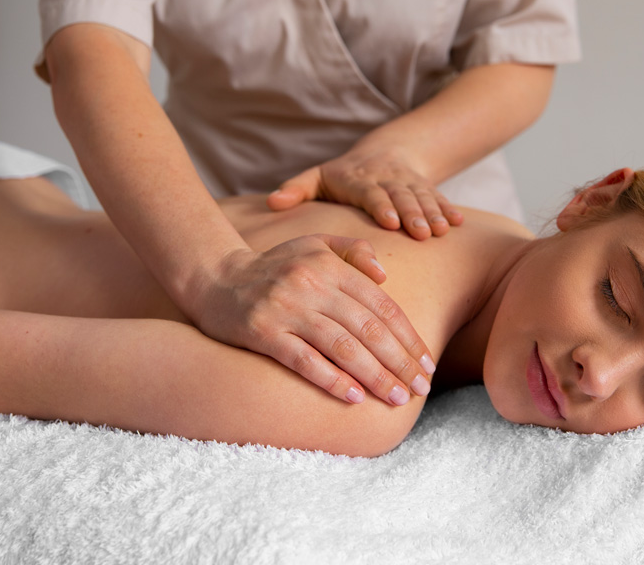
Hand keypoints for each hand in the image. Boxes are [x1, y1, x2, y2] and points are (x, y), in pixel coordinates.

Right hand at [192, 235, 435, 404]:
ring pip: (342, 347)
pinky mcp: (263, 333)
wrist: (216, 278)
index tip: (427, 363)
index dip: (408, 336)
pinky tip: (355, 397)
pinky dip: (332, 380)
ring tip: (397, 398)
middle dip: (400, 362)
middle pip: (368, 329)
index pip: (381, 305)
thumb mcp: (314, 244)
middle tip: (422, 389)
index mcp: (330, 265)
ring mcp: (286, 309)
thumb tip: (385, 274)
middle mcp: (312, 284)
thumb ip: (352, 251)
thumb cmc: (275, 265)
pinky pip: (304, 361)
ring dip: (375, 376)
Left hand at [266, 147, 462, 239]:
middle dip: (412, 213)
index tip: (389, 221)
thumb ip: (296, 189)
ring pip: (422, 197)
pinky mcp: (425, 188)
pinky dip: (449, 210)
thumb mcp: (318, 177)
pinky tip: (459, 224)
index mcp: (358, 180)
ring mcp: (409, 183)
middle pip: (401, 196)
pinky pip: (439, 197)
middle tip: (421, 234)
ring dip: (433, 213)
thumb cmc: (343, 175)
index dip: (381, 205)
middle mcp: (386, 179)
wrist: (385, 152)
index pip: (370, 193)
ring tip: (441, 231)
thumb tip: (271, 202)